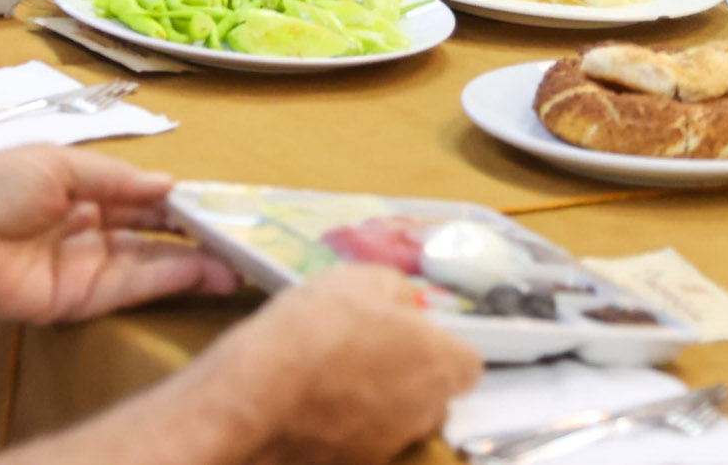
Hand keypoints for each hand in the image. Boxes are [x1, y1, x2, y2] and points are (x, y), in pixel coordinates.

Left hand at [0, 146, 236, 324]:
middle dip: (195, 234)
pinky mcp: (80, 300)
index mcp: (80, 187)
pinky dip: (168, 280)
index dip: (177, 199)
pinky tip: (202, 271)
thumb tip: (168, 185)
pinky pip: (132, 287)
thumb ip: (116, 178)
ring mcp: (86, 265)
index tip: (221, 202)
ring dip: (193, 262)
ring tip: (238, 262)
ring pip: (151, 262)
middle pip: (152, 232)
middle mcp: (88, 226)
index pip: (140, 195)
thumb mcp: (59, 163)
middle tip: (242, 237)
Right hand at [199, 265, 479, 464]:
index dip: (441, 347)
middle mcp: (425, 413)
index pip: (469, 365)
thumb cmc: (320, 328)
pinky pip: (360, 441)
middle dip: (411, 379)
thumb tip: (406, 306)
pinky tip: (310, 403)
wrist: (258, 394)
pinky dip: (344, 425)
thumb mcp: (360, 279)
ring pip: (398, 422)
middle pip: (434, 398)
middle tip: (367, 352)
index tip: (408, 332)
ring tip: (331, 377)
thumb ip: (397, 293)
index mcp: (440, 365)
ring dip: (377, 403)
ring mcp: (389, 447)